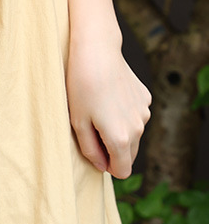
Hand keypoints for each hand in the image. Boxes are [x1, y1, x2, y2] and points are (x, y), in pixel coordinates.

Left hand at [66, 37, 151, 178]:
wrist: (96, 52)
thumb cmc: (81, 86)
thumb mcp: (77, 122)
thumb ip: (90, 150)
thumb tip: (103, 166)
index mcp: (120, 138)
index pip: (122, 171)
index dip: (107, 166)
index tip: (95, 152)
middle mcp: (138, 127)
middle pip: (129, 155)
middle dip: (113, 150)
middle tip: (92, 130)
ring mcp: (144, 112)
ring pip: (133, 135)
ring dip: (119, 131)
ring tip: (99, 109)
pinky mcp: (146, 98)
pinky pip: (136, 116)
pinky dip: (124, 113)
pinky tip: (109, 96)